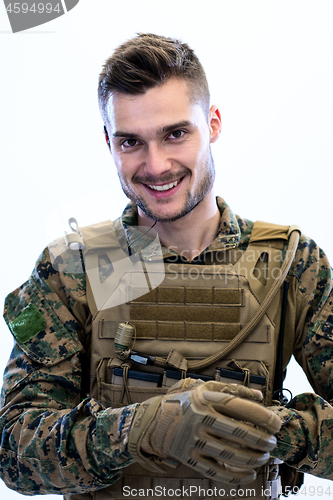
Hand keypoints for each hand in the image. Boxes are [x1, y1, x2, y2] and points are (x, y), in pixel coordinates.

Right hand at [128, 381, 280, 483]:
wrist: (153, 421)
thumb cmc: (184, 402)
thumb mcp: (203, 388)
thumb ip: (231, 390)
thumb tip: (259, 395)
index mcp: (204, 399)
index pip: (240, 407)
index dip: (263, 417)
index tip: (277, 424)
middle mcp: (199, 419)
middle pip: (239, 433)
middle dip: (262, 441)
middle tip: (272, 443)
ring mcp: (193, 440)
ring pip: (231, 454)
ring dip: (253, 459)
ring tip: (264, 457)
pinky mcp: (189, 458)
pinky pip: (217, 471)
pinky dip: (237, 476)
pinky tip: (250, 474)